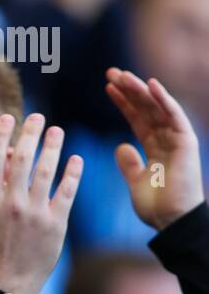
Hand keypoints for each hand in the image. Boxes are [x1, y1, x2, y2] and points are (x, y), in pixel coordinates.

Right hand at [0, 113, 82, 293]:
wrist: (7, 283)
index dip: (0, 135)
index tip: (8, 118)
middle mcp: (12, 204)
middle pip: (22, 160)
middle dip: (30, 134)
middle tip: (37, 118)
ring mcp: (36, 213)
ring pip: (46, 172)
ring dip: (52, 148)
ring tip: (57, 131)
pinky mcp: (56, 224)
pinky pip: (66, 193)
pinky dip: (72, 174)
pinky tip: (76, 159)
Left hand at [105, 68, 203, 229]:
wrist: (170, 220)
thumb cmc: (155, 206)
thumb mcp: (135, 181)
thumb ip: (129, 163)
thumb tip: (120, 146)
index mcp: (155, 148)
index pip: (137, 118)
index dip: (123, 103)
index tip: (107, 87)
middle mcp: (167, 140)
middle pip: (146, 108)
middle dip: (128, 90)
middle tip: (110, 72)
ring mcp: (177, 139)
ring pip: (156, 107)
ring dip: (140, 89)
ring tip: (121, 75)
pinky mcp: (186, 141)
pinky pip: (174, 115)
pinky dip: (163, 99)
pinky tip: (149, 84)